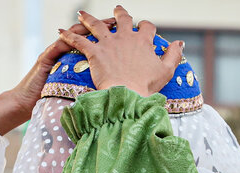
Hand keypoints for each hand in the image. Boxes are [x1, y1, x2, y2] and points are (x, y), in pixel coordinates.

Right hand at [11, 17, 116, 117]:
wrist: (26, 103)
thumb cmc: (51, 100)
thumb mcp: (74, 92)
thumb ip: (88, 86)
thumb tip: (110, 92)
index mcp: (73, 59)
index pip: (92, 43)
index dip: (107, 36)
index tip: (123, 33)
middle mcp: (64, 52)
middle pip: (83, 35)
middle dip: (99, 26)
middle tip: (115, 22)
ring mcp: (53, 54)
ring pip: (69, 37)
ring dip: (82, 30)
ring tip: (95, 26)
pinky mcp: (44, 60)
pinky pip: (55, 48)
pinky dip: (63, 42)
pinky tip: (71, 38)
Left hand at [58, 5, 183, 96]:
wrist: (127, 94)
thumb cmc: (146, 86)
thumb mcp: (166, 71)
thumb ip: (173, 55)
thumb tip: (180, 43)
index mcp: (143, 41)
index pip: (146, 27)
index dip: (146, 27)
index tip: (145, 28)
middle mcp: (125, 37)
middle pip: (122, 19)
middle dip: (119, 14)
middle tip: (116, 11)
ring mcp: (108, 43)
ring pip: (96, 25)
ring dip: (88, 18)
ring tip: (81, 14)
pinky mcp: (94, 52)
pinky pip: (78, 41)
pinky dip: (67, 36)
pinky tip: (59, 31)